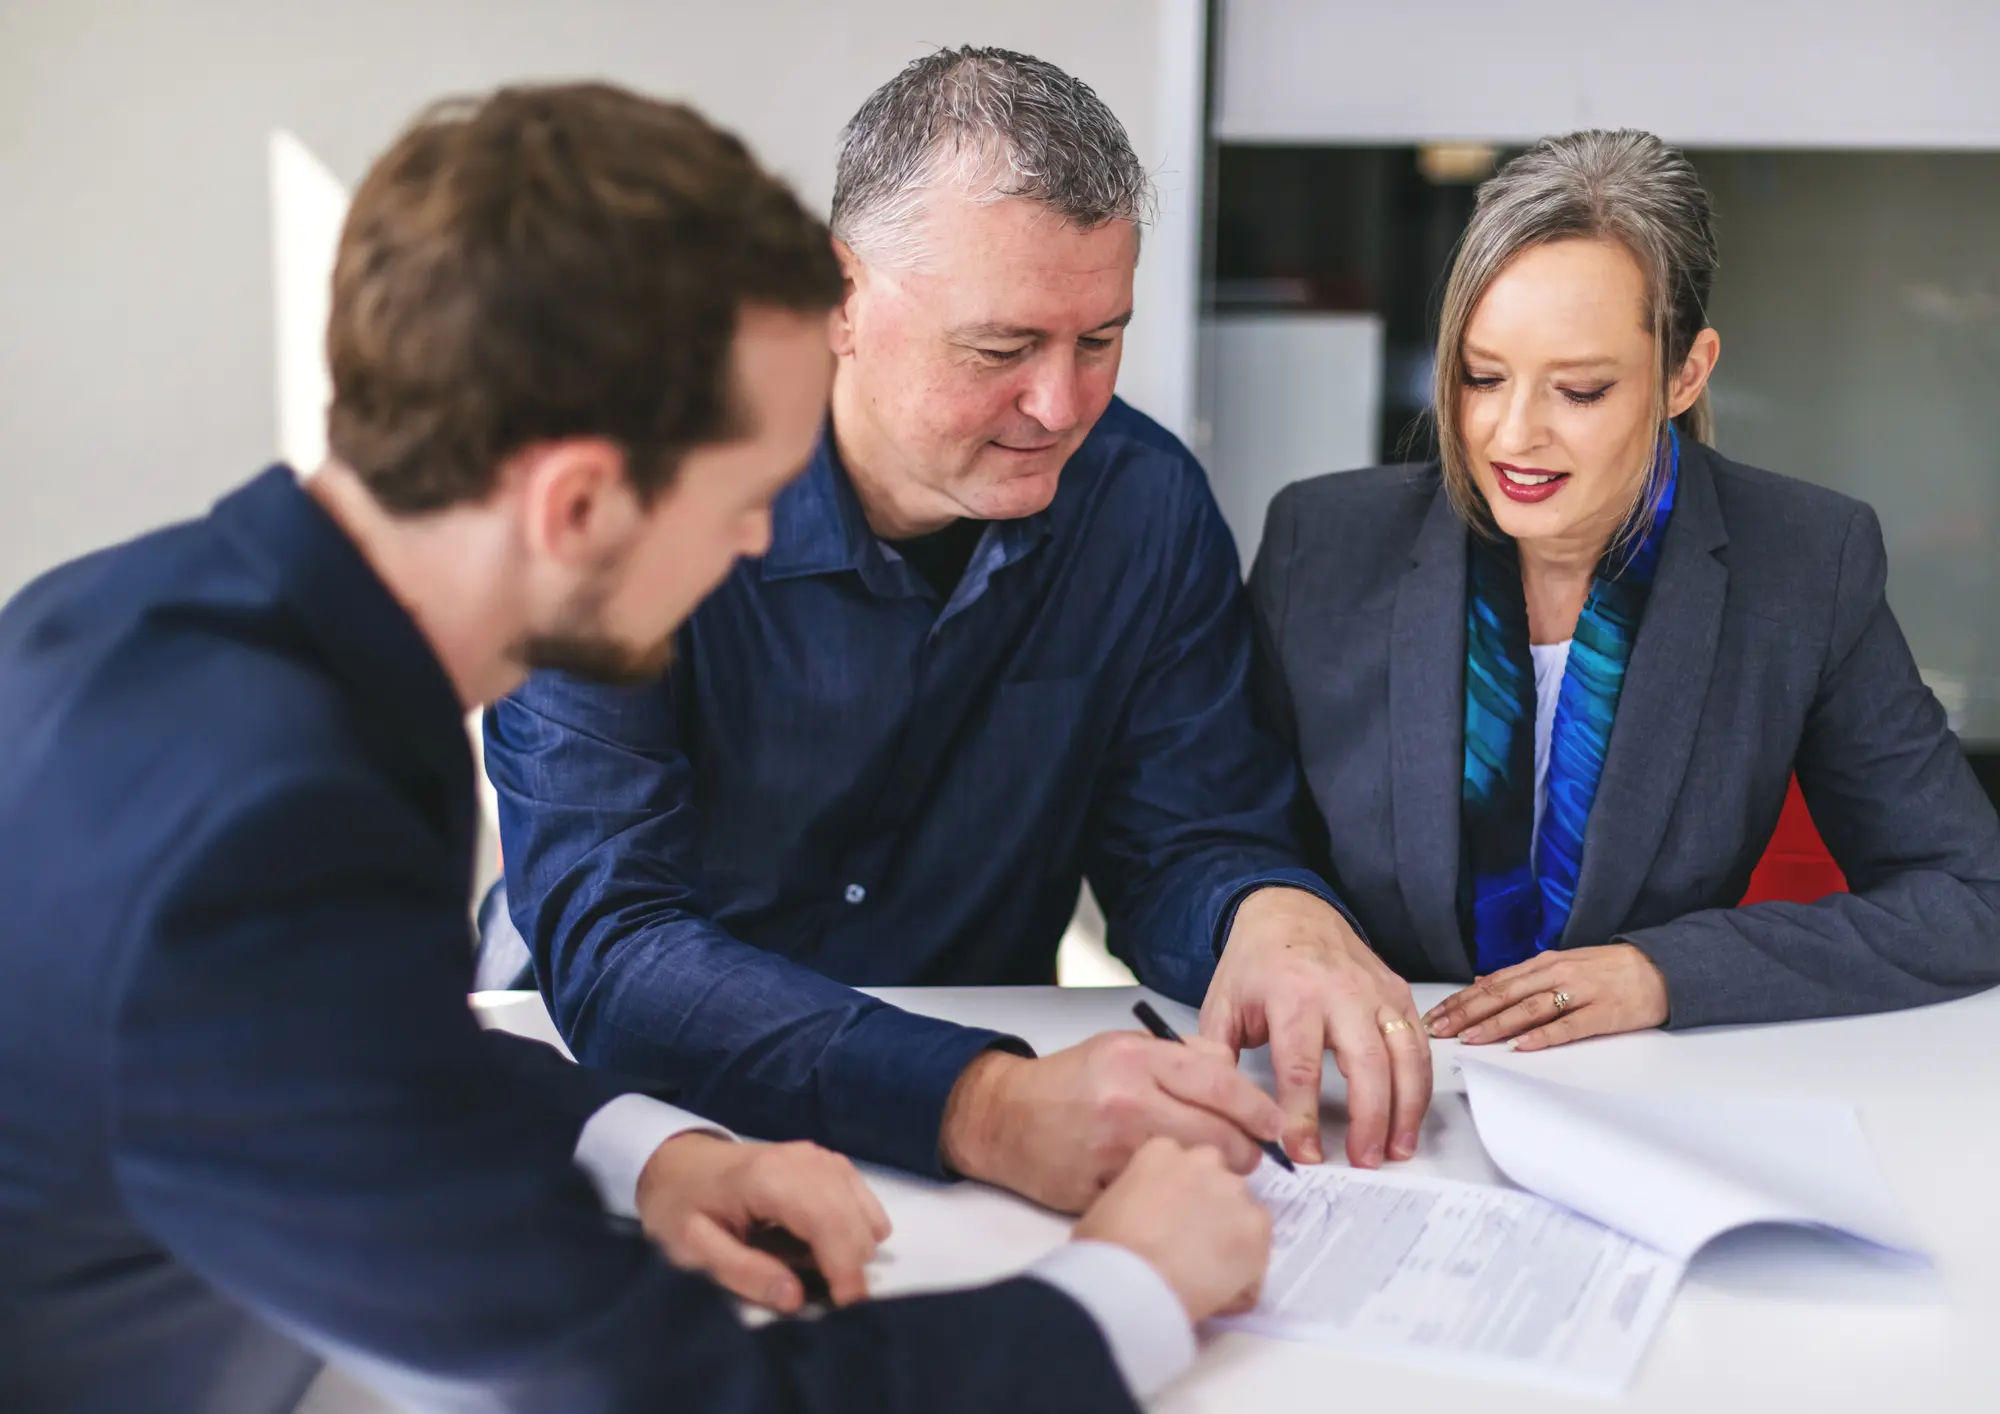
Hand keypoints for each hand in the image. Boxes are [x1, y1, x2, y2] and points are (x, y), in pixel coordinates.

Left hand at [635, 1133, 890, 1311]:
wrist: (681, 1164)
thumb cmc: (682, 1207)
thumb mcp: (693, 1249)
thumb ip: (744, 1273)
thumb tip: (796, 1298)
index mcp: (770, 1178)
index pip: (828, 1223)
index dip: (845, 1269)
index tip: (846, 1310)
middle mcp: (806, 1160)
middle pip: (854, 1221)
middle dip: (850, 1267)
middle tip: (827, 1301)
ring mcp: (822, 1157)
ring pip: (865, 1213)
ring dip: (852, 1250)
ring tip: (816, 1270)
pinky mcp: (830, 1162)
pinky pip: (863, 1202)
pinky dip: (854, 1230)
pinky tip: (824, 1245)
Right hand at [939, 1031, 1285, 1213]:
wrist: (1004, 1117)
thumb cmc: (1069, 1082)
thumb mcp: (1124, 1047)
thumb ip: (1182, 1056)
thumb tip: (1235, 1076)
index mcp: (1136, 1059)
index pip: (1220, 1084)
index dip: (1258, 1108)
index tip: (1275, 1124)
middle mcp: (1127, 1100)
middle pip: (1218, 1136)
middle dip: (1243, 1150)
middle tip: (1245, 1153)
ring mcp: (1113, 1149)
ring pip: (1194, 1171)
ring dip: (1210, 1174)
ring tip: (1206, 1168)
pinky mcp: (1100, 1187)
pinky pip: (1159, 1196)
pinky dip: (1170, 1195)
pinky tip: (1165, 1188)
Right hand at [1072, 1136, 1271, 1321]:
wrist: (1131, 1282)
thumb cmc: (1104, 1248)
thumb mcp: (1103, 1208)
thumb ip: (1131, 1198)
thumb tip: (1138, 1217)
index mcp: (1161, 1150)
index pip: (1180, 1162)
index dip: (1176, 1192)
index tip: (1167, 1216)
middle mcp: (1204, 1160)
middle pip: (1216, 1177)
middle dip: (1209, 1202)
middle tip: (1190, 1238)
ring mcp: (1234, 1191)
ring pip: (1241, 1209)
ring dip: (1230, 1230)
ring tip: (1207, 1268)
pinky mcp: (1257, 1226)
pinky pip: (1259, 1245)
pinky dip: (1247, 1264)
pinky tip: (1222, 1286)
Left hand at [1200, 887, 1430, 1167]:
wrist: (1290, 910)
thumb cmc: (1254, 963)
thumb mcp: (1222, 1004)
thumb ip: (1219, 1056)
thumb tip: (1225, 1111)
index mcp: (1292, 994)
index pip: (1300, 1065)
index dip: (1301, 1115)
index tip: (1302, 1153)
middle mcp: (1341, 991)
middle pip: (1366, 1063)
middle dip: (1369, 1118)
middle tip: (1363, 1160)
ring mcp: (1376, 991)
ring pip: (1405, 1055)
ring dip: (1406, 1108)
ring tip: (1396, 1150)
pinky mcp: (1398, 993)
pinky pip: (1419, 1043)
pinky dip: (1421, 1084)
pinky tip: (1410, 1117)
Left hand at [1422, 943, 1668, 1050]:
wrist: (1660, 967)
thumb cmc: (1607, 969)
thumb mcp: (1561, 964)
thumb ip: (1522, 976)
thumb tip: (1482, 982)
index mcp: (1543, 963)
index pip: (1493, 983)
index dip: (1462, 1000)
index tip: (1435, 1016)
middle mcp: (1556, 974)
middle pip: (1503, 994)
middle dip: (1467, 1013)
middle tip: (1440, 1030)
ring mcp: (1580, 992)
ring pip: (1529, 1008)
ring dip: (1496, 1024)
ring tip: (1470, 1039)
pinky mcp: (1603, 1013)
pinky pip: (1569, 1026)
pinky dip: (1543, 1036)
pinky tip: (1522, 1046)